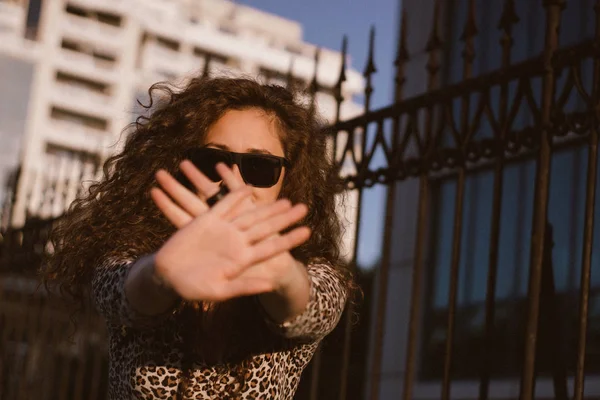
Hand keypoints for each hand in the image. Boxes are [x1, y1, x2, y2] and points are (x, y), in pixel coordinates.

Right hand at [153, 185, 310, 300]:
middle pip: (265, 227)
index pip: (270, 246)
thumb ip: (244, 286)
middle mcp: (237, 242)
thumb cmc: (193, 288)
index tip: (307, 232)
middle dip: (284, 218)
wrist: (168, 276)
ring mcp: (224, 230)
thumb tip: (269, 286)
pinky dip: (236, 195)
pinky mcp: (207, 220)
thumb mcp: (220, 290)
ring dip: (267, 207)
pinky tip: (249, 187)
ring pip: (249, 214)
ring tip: (286, 200)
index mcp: (242, 259)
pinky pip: (224, 205)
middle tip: (304, 209)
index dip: (288, 239)